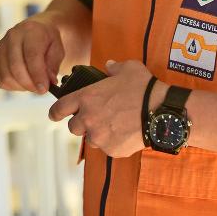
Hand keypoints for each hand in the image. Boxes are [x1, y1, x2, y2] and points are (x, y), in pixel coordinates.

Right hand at [0, 12, 65, 94]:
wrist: (34, 31)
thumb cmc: (47, 41)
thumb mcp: (58, 50)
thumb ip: (53, 66)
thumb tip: (49, 82)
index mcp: (31, 30)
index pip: (31, 55)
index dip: (37, 75)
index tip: (44, 89)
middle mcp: (12, 36)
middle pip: (15, 67)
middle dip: (29, 84)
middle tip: (40, 90)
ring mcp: (0, 46)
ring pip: (6, 76)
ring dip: (21, 86)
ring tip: (32, 84)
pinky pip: (0, 79)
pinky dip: (12, 86)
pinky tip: (22, 82)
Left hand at [48, 59, 166, 157]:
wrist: (162, 112)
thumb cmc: (144, 89)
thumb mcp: (128, 68)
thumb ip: (114, 67)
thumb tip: (109, 65)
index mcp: (86, 98)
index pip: (60, 108)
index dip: (55, 112)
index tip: (54, 115)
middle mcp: (89, 119)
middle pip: (73, 127)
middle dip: (81, 123)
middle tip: (94, 118)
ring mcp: (100, 136)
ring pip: (91, 139)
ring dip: (97, 134)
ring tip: (113, 125)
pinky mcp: (112, 150)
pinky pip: (108, 148)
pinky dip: (113, 143)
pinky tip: (125, 133)